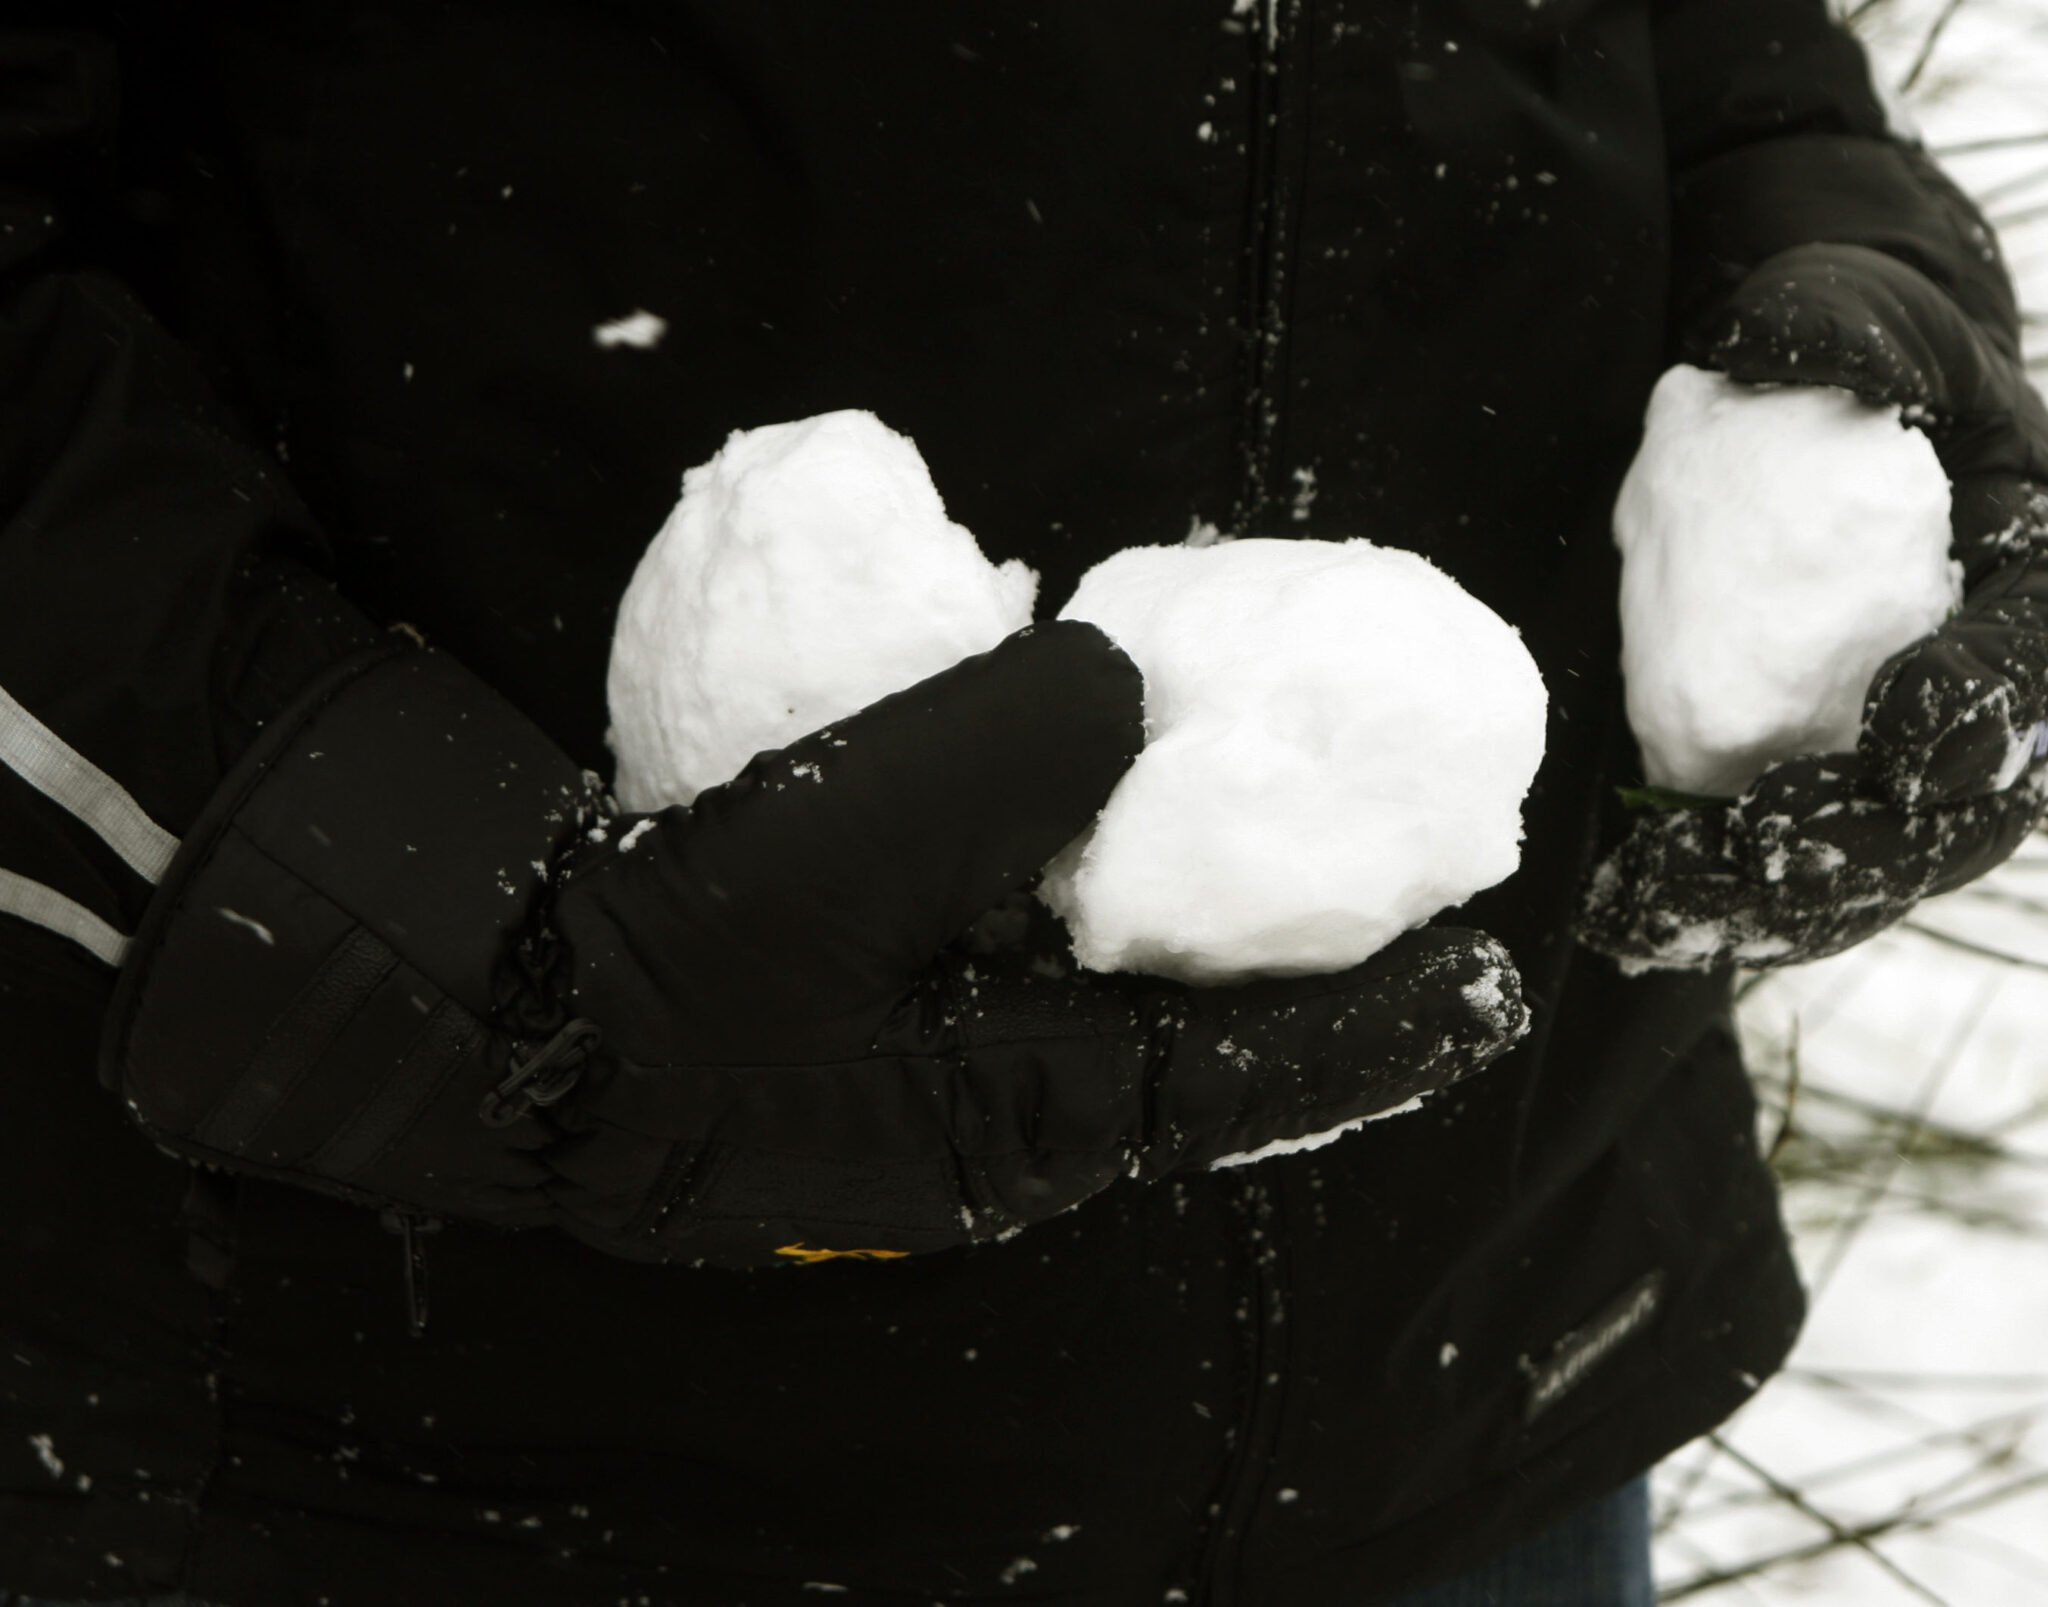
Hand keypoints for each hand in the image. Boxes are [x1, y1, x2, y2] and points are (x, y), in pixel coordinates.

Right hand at [113, 626, 1528, 1265]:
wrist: (489, 1014)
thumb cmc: (657, 970)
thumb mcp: (828, 851)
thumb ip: (990, 766)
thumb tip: (1126, 692)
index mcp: (1017, 1121)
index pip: (1241, 1076)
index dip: (1373, 1027)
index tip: (1495, 981)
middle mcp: (1004, 1119)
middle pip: (1201, 1040)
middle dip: (1307, 966)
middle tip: (1417, 879)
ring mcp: (947, 1076)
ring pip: (1122, 995)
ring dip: (1204, 917)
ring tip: (1289, 828)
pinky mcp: (892, 1019)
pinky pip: (1039, 956)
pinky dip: (1095, 886)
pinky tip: (1112, 811)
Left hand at [1578, 243, 2047, 969]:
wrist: (1808, 416)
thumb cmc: (1858, 360)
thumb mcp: (1864, 315)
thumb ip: (1847, 325)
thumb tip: (1791, 342)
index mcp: (2043, 587)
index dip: (1991, 702)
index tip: (1904, 720)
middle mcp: (1999, 707)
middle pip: (1964, 813)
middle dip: (1868, 849)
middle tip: (1763, 844)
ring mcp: (1909, 775)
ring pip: (1870, 875)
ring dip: (1774, 907)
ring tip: (1665, 902)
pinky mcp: (1818, 799)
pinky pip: (1785, 880)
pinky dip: (1712, 907)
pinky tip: (1624, 912)